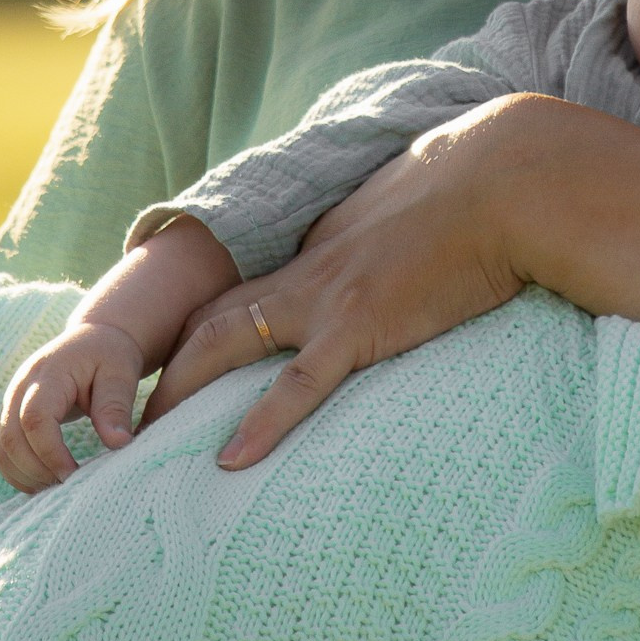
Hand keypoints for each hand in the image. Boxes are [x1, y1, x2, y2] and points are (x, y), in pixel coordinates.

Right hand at [0, 216, 239, 491]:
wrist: (94, 340)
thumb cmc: (110, 356)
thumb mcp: (120, 374)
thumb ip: (115, 406)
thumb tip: (117, 444)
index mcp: (49, 373)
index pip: (35, 418)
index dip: (50, 452)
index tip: (75, 475)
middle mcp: (21, 386)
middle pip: (11, 437)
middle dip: (36, 470)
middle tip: (69, 488)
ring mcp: (11, 400)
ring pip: (1, 447)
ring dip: (25, 475)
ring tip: (58, 490)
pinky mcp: (11, 414)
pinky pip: (3, 449)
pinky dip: (19, 471)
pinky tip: (46, 482)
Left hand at [146, 94, 639, 470]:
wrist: (507, 180)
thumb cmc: (479, 190)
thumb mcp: (415, 207)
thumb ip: (386, 235)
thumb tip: (395, 256)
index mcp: (323, 244)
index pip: (245, 291)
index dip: (203, 329)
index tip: (177, 366)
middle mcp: (310, 269)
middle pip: (213, 318)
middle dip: (167, 365)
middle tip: (132, 413)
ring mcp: (330, 298)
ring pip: (229, 345)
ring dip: (182, 391)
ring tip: (146, 441)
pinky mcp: (363, 327)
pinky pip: (300, 385)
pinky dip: (261, 423)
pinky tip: (231, 460)